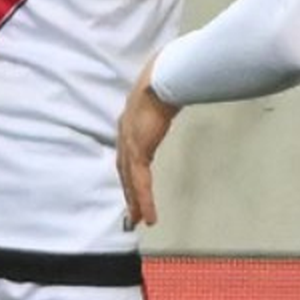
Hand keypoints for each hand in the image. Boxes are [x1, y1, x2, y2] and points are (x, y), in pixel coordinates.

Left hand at [116, 55, 181, 228]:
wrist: (161, 81)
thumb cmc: (165, 82)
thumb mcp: (162, 98)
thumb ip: (163, 106)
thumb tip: (174, 98)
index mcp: (130, 123)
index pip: (127, 154)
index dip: (129, 172)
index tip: (133, 185)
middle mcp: (125, 135)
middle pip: (125, 171)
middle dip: (129, 192)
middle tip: (133, 211)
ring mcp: (129, 144)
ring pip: (131, 181)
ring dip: (135, 201)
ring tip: (140, 219)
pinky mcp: (138, 152)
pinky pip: (140, 183)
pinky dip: (144, 200)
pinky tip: (149, 215)